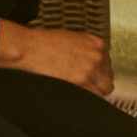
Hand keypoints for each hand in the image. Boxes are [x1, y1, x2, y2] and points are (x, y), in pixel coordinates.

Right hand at [0, 18, 115, 95]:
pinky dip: (86, 97)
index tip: (92, 77)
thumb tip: (89, 62)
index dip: (98, 73)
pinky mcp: (81, 81)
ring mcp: (90, 69)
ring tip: (78, 90)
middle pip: (108, 78)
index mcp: (96, 43)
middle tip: (85, 86)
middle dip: (97, 84)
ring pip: (102, 90)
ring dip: (92, 92)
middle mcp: (97, 56)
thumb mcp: (71, 39)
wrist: (28, 48)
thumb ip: (86, 50)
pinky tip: (76, 93)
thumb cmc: (41, 43)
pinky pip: (93, 97)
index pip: (108, 64)